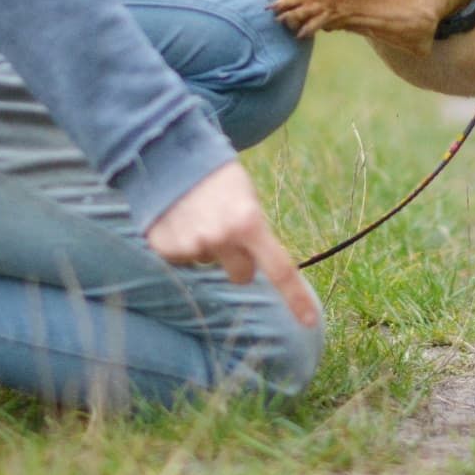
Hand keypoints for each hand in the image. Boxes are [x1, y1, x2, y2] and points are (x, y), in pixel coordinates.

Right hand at [144, 161, 317, 326]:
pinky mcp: (165, 249)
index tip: (309, 321)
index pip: (280, 270)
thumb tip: (257, 267)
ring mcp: (190, 246)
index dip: (296, 298)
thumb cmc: (216, 177)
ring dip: (207, 247)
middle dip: (239, 261)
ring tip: (197, 215)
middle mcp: (220, 239)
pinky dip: (182, 245)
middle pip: (242, 275)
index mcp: (248, 223)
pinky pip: (183, 261)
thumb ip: (253, 232)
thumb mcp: (246, 197)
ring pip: (210, 265)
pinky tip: (178, 220)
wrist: (168, 153)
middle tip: (228, 231)